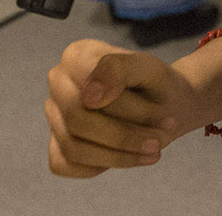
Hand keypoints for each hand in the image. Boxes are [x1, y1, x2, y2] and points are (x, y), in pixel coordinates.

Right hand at [45, 39, 195, 177]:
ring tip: (152, 151)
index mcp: (76, 55)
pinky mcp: (57, 143)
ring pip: (73, 148)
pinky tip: (127, 156)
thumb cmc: (154, 84)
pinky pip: (68, 165)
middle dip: (124, 137)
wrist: (166, 104)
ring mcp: (54, 114)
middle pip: (77, 120)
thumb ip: (119, 69)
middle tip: (159, 142)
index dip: (130, 110)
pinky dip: (101, 166)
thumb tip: (88, 96)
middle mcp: (58, 83)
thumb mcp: (149, 68)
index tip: (164, 118)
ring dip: (118, 156)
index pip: (90, 90)